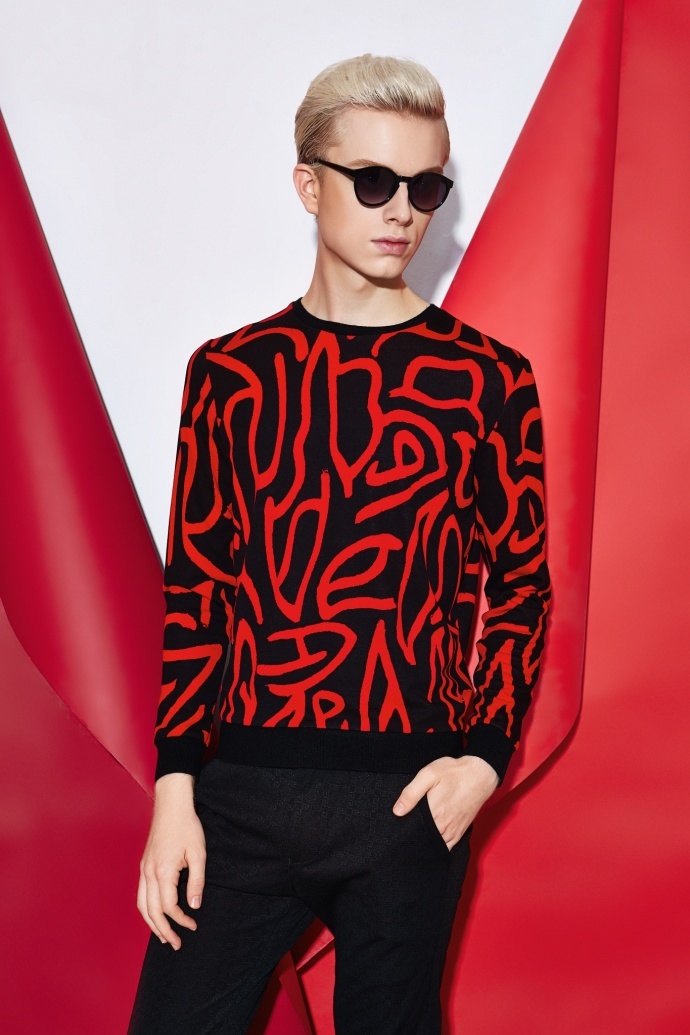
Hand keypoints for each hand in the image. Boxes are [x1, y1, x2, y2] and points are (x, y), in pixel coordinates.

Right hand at [136, 773, 205, 949]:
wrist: (171, 806)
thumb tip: (194, 906)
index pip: (168, 906)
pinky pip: (141, 894)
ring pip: (142, 905)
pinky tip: (155, 915)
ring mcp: (144, 869)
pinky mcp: (144, 865)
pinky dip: (146, 909)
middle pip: (151, 911)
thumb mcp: (199, 853)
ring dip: (152, 923)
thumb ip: (197, 881)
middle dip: (163, 930)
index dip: (180, 920)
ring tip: (163, 936)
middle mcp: (149, 873)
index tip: (193, 925)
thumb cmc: (187, 826)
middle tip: (176, 944)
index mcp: (163, 871)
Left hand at [391, 754, 498, 849]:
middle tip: (404, 831)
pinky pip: (446, 848)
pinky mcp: (459, 832)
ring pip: (433, 845)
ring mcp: (452, 831)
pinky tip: (430, 840)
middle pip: (422, 839)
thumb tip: (397, 811)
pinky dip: (437, 848)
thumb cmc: (453, 772)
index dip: (403, 830)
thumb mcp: (429, 774)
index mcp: (433, 812)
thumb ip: (412, 793)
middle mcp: (443, 826)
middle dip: (412, 837)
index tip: (397, 828)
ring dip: (424, 843)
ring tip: (416, 836)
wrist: (479, 775)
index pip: (412, 831)